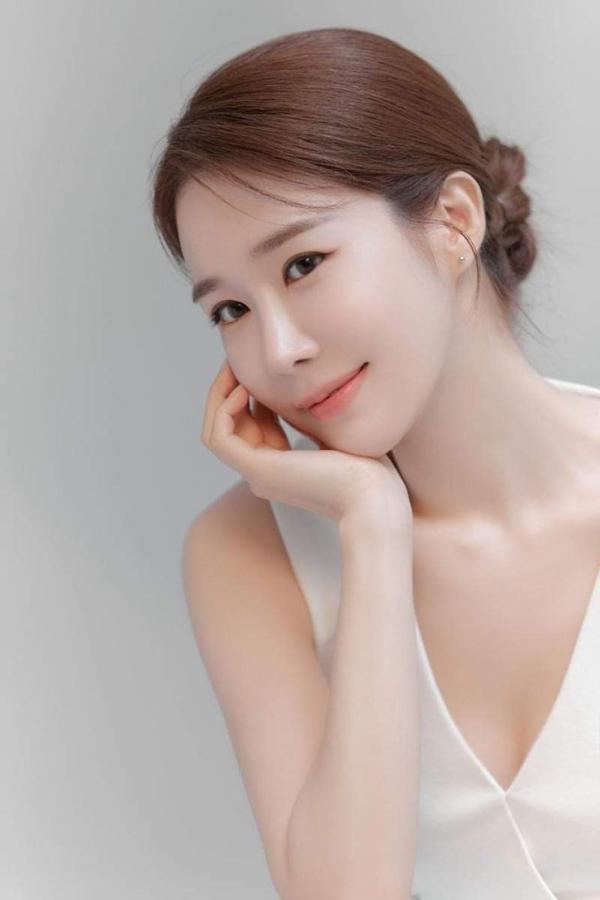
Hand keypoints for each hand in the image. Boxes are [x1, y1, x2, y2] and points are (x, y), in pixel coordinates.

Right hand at [201, 359, 412, 524]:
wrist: (375, 498)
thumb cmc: (369, 470)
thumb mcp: (334, 433)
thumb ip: (314, 417)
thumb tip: (306, 391)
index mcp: (281, 468)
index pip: (251, 427)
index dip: (252, 395)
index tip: (261, 370)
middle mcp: (263, 473)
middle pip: (228, 428)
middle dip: (228, 391)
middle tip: (234, 361)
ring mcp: (257, 474)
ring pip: (216, 433)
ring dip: (220, 397)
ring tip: (234, 369)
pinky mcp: (257, 469)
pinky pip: (220, 437)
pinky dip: (224, 409)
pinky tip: (244, 388)